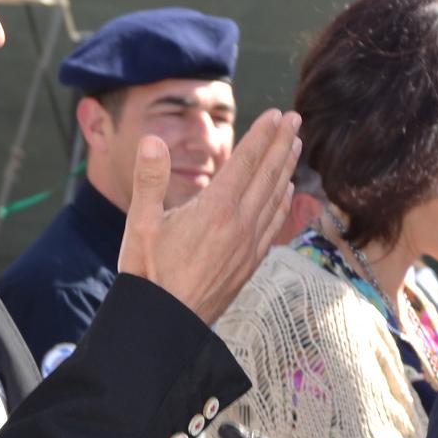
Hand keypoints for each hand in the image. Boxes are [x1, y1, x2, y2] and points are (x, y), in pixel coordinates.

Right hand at [119, 108, 300, 322]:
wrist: (167, 322)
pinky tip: (286, 193)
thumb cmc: (149, 273)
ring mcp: (249, 245)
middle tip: (296, 119)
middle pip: (268, 175)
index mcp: (216, 209)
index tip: (277, 115)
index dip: (263, 135)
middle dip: (283, 144)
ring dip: (287, 169)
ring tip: (296, 146)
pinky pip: (273, 224)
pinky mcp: (250, 262)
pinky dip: (283, 203)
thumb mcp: (141, 223)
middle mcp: (240, 224)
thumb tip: (151, 140)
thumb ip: (149, 179)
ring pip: (275, 198)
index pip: (246, 162)